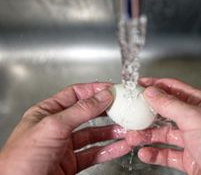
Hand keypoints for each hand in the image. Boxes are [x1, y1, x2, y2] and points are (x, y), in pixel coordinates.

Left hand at [0, 83, 130, 174]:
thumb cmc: (21, 160)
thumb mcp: (53, 127)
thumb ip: (81, 111)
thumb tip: (103, 96)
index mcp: (47, 113)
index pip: (75, 94)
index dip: (95, 90)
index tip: (113, 89)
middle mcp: (57, 128)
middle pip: (87, 114)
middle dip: (107, 111)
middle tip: (123, 107)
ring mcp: (64, 146)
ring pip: (93, 135)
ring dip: (111, 132)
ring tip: (127, 129)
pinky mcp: (71, 164)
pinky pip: (94, 154)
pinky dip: (109, 150)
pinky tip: (120, 146)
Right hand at [126, 78, 200, 174]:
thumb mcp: (196, 119)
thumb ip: (171, 105)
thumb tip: (152, 92)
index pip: (175, 89)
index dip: (156, 85)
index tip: (139, 85)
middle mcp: (198, 121)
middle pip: (167, 112)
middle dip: (147, 113)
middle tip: (131, 113)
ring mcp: (194, 141)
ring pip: (164, 134)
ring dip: (147, 135)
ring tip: (132, 136)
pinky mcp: (190, 159)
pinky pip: (167, 153)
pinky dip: (154, 154)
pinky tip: (145, 153)